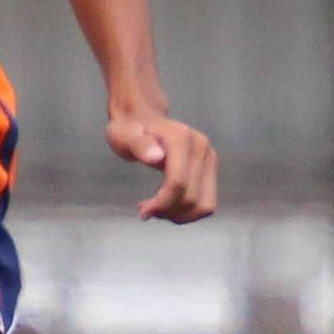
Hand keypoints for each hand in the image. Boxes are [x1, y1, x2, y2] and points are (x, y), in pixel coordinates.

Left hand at [108, 100, 218, 223]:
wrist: (142, 118)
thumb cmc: (130, 130)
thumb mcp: (123, 136)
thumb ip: (139, 145)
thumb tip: (157, 157)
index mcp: (181, 138)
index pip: (178, 183)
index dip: (162, 203)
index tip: (142, 210)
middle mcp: (201, 146)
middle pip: (192, 198)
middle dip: (169, 211)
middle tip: (146, 209)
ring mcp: (209, 157)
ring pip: (204, 204)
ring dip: (180, 215)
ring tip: (158, 209)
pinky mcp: (210, 168)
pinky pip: (205, 201)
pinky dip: (187, 211)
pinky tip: (168, 205)